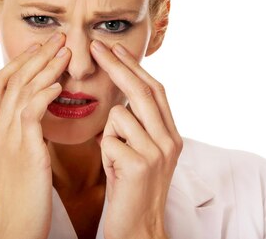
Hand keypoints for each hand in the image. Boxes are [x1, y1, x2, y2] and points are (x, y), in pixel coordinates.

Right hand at [0, 32, 70, 238]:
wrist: (12, 228)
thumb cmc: (18, 200)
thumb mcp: (11, 163)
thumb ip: (17, 138)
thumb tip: (33, 122)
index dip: (16, 64)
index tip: (37, 50)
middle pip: (9, 79)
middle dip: (33, 56)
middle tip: (55, 39)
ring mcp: (6, 139)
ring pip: (21, 90)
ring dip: (45, 67)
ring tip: (65, 51)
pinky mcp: (23, 150)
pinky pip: (31, 112)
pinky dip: (45, 93)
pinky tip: (60, 84)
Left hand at [90, 40, 182, 238]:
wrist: (138, 229)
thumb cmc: (131, 189)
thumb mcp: (141, 152)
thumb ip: (138, 125)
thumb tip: (121, 95)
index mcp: (171, 134)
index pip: (153, 90)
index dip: (134, 67)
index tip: (114, 49)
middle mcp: (170, 140)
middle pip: (141, 91)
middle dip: (116, 65)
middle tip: (94, 46)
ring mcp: (157, 152)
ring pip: (120, 115)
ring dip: (109, 133)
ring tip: (116, 160)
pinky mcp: (139, 164)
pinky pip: (109, 139)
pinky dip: (105, 152)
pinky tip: (114, 172)